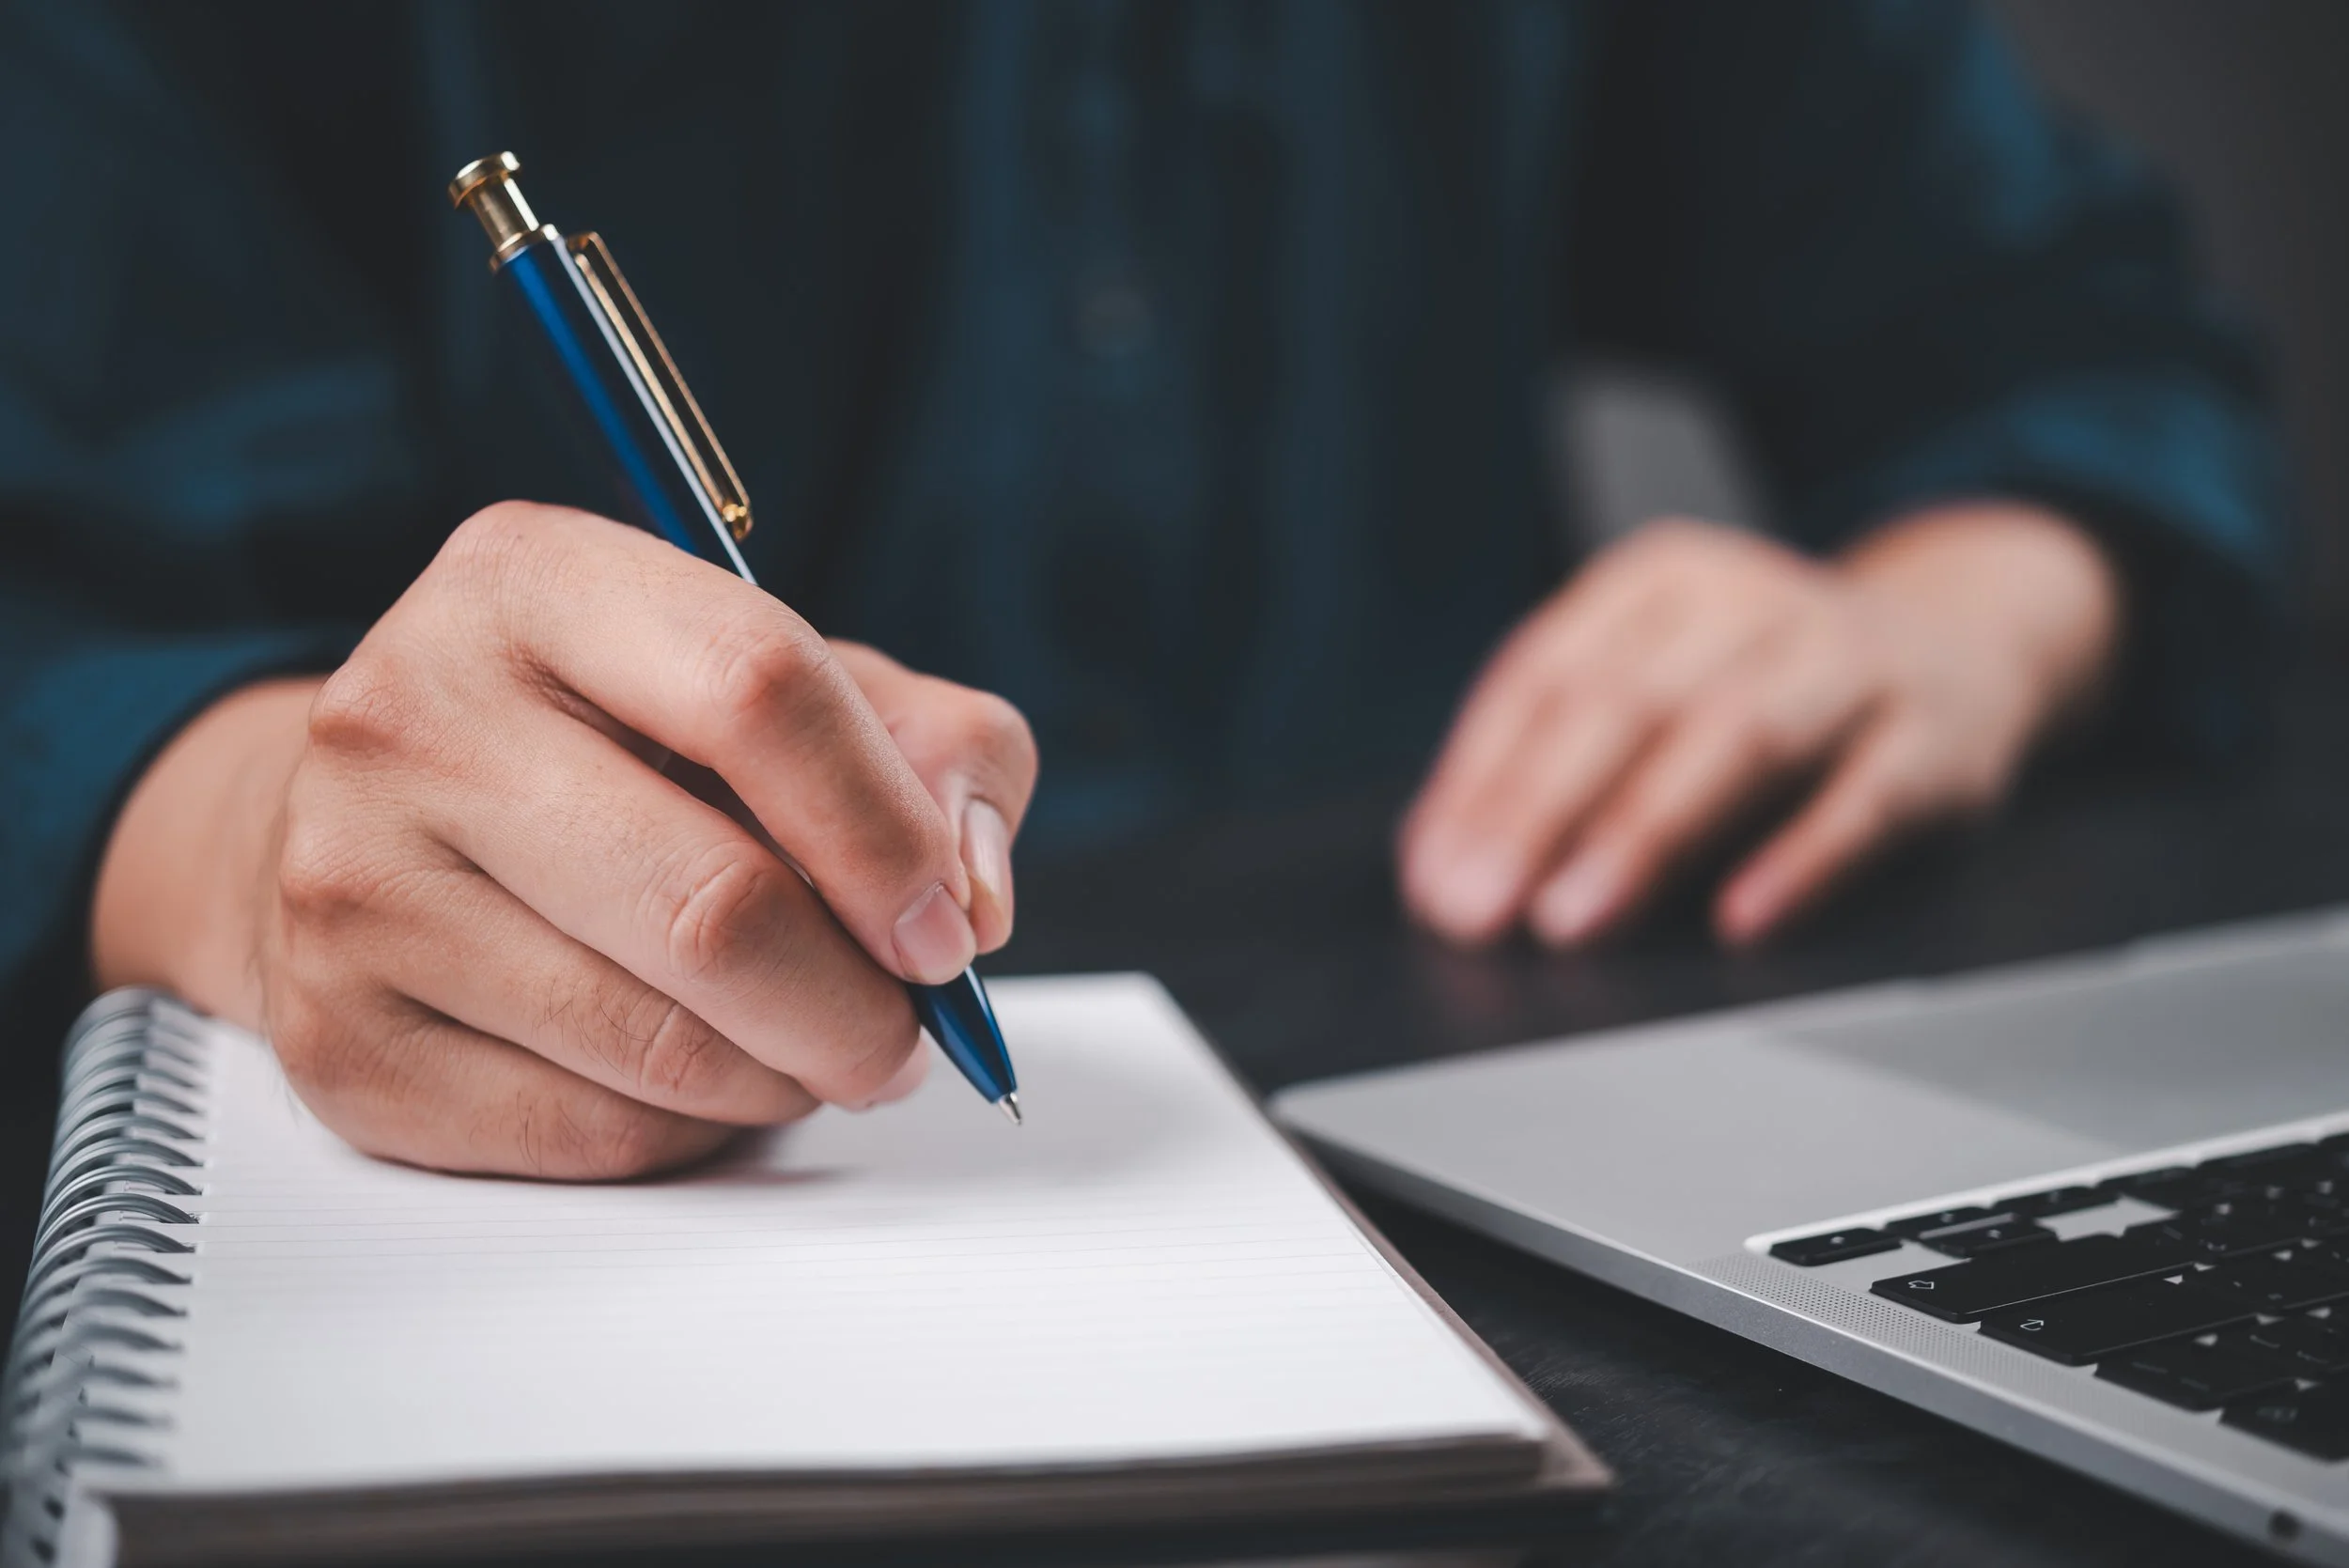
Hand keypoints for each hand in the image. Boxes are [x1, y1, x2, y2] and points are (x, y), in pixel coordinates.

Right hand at [90, 502, 1036, 1178]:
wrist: (389, 827)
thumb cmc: (632, 748)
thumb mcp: (796, 685)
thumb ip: (933, 750)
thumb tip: (977, 894)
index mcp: (535, 579)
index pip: (758, 687)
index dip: (888, 832)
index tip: (950, 930)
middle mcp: (412, 714)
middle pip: (716, 904)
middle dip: (859, 1004)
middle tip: (906, 1036)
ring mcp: (353, 883)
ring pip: (660, 1044)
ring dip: (786, 1075)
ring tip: (808, 1046)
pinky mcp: (341, 1041)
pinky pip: (589, 1132)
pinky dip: (691, 1132)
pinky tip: (698, 1079)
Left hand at [1398, 505, 2120, 947]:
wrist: (1965, 639)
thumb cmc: (1769, 681)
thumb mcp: (1663, 678)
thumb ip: (1555, 755)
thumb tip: (1441, 863)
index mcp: (1660, 580)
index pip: (1545, 673)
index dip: (1480, 780)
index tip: (1434, 876)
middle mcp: (1750, 601)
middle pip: (1626, 704)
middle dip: (1538, 814)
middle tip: (1480, 909)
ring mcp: (1848, 660)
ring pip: (1735, 737)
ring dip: (1643, 832)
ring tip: (1571, 916)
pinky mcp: (1936, 734)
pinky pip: (1864, 799)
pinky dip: (1798, 860)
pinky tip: (1739, 916)